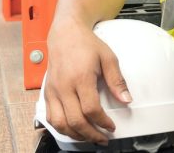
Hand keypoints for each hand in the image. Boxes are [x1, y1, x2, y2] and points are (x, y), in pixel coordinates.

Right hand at [43, 21, 130, 144]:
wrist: (65, 34)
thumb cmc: (87, 45)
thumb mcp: (108, 58)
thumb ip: (117, 80)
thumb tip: (126, 99)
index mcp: (81, 78)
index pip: (90, 109)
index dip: (102, 122)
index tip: (112, 127)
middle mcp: (63, 87)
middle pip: (74, 120)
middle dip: (91, 134)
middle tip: (103, 138)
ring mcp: (53, 91)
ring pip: (59, 123)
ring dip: (75, 135)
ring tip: (90, 137)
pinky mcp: (47, 93)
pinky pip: (50, 117)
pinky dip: (62, 128)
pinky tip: (74, 130)